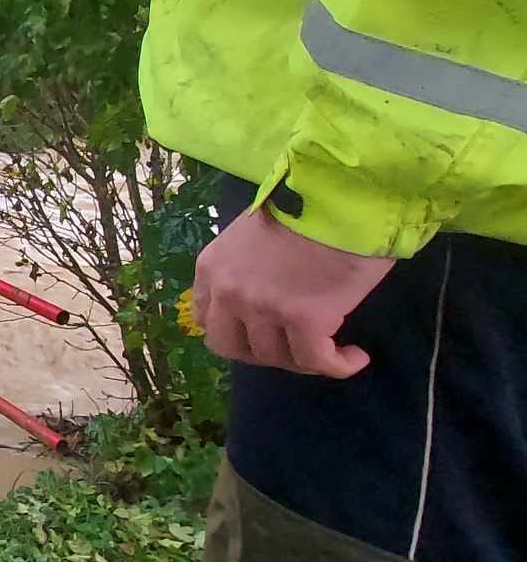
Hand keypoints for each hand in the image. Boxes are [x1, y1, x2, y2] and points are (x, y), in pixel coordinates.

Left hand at [193, 207, 394, 377]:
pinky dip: (338, 365)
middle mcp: (228, 291)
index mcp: (212, 267)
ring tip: (329, 346)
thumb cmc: (306, 207)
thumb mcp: (253, 234)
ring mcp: (262, 308)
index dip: (235, 330)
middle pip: (230, 347)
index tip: (261, 331)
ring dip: (302, 358)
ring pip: (274, 357)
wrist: (342, 197)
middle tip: (291, 346)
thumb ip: (246, 266)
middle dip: (260, 352)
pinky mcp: (303, 320)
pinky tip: (355, 356)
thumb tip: (264, 291)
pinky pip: (316, 361)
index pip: (206, 318)